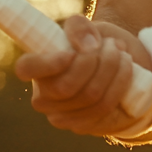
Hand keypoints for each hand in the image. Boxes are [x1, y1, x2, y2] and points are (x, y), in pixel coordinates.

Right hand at [13, 15, 151, 135]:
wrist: (119, 67)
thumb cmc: (94, 46)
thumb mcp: (87, 28)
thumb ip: (79, 26)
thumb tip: (87, 46)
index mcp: (36, 68)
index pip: (25, 68)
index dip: (47, 63)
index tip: (71, 53)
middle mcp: (43, 97)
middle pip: (67, 86)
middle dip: (96, 60)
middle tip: (110, 44)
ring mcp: (62, 116)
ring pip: (90, 96)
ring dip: (112, 68)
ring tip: (120, 52)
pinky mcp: (84, 126)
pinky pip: (105, 106)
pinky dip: (120, 82)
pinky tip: (126, 67)